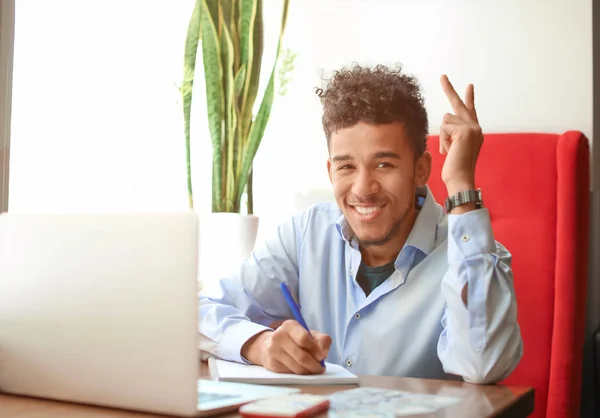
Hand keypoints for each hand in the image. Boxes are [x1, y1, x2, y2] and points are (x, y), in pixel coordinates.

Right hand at [241, 320, 331, 374]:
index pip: (304, 339)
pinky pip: (291, 373)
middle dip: (315, 365)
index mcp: (289, 325)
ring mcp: (273, 350)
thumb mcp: (310, 334)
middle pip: (301, 356)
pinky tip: (302, 370)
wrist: (272, 345)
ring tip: (313, 369)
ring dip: (309, 371)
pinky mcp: (272, 364)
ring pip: (297, 368)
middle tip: (320, 368)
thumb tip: (323, 354)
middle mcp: (278, 336)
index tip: (322, 356)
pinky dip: (300, 374)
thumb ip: (322, 340)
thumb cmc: (296, 339)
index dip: (315, 350)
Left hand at [439, 75, 483, 195]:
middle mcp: (475, 127)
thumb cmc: (455, 168)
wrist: (461, 179)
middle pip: (459, 104)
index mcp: (474, 132)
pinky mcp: (465, 131)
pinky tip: (450, 150)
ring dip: (443, 135)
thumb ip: (453, 135)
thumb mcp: (454, 148)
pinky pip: (445, 127)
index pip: (470, 110)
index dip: (469, 98)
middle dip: (449, 89)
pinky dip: (444, 140)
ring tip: (450, 150)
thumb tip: (447, 125)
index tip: (469, 85)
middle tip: (442, 76)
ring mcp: (472, 128)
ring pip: (446, 119)